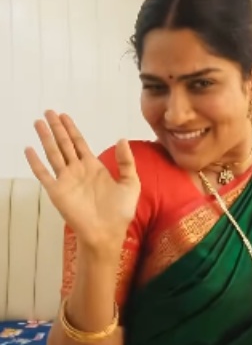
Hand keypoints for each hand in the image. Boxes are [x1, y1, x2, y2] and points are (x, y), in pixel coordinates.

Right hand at [24, 111, 138, 252]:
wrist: (108, 232)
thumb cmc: (120, 212)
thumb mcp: (130, 183)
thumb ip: (126, 161)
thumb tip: (122, 139)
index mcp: (94, 167)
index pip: (79, 143)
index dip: (71, 129)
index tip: (64, 116)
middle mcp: (78, 171)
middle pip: (64, 144)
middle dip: (56, 128)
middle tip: (48, 112)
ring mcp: (66, 180)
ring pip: (53, 153)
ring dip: (46, 138)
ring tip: (38, 123)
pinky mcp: (57, 191)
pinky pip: (44, 174)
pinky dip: (36, 162)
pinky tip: (29, 149)